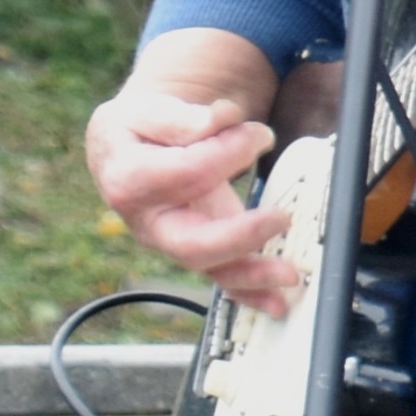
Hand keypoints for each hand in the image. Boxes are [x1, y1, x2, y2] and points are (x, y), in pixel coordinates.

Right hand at [86, 76, 292, 310]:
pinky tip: (278, 304)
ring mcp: (172, 242)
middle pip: (192, 242)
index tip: (259, 134)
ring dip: (253, 275)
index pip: (189, 172)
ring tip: (290, 275)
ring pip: (210, 268)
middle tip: (281, 218)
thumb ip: (183, 117)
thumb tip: (220, 117)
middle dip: (240, 237)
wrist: (125, 150)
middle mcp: (148, 222)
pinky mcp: (195, 250)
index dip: (230, 152)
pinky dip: (251, 294)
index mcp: (130, 179)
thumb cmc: (137, 129)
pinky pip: (222, 277)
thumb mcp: (146, 110)